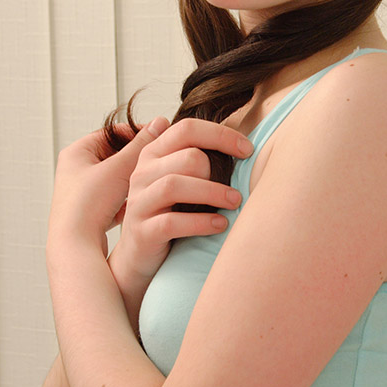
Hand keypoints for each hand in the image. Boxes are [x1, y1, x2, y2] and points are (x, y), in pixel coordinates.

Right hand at [107, 119, 252, 312]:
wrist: (138, 257)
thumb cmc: (169, 213)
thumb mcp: (179, 181)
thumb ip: (196, 157)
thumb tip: (237, 137)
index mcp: (154, 154)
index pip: (188, 129)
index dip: (221, 135)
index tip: (248, 150)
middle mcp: (142, 173)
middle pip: (186, 157)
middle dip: (218, 170)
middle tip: (237, 191)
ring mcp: (139, 202)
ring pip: (175, 185)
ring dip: (212, 193)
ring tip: (234, 203)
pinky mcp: (142, 232)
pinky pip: (171, 222)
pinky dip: (201, 222)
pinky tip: (220, 225)